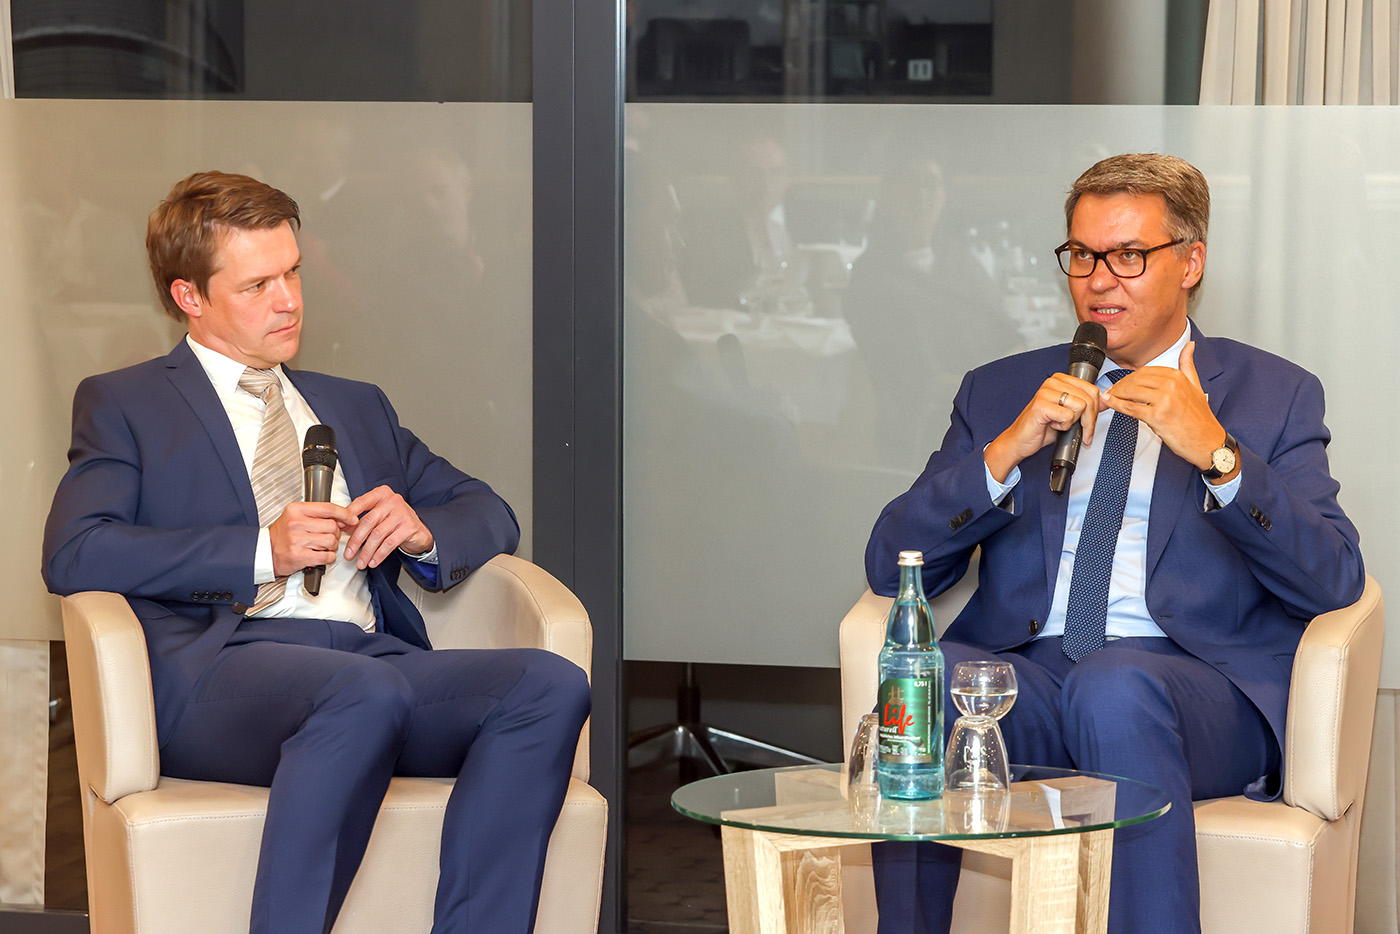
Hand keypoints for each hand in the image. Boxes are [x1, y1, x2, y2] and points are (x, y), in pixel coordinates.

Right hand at [269, 501, 354, 578]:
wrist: (265, 552)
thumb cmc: (282, 534)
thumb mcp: (295, 516)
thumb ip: (317, 514)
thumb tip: (343, 517)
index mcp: (296, 510)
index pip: (328, 508)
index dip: (344, 513)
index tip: (352, 519)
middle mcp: (296, 523)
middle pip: (332, 526)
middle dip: (336, 534)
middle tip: (329, 537)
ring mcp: (297, 540)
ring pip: (331, 541)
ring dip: (332, 546)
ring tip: (323, 547)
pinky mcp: (299, 556)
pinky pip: (326, 556)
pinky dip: (328, 557)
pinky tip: (322, 555)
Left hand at [343, 485, 433, 569]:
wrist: (418, 531)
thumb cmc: (394, 521)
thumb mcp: (377, 517)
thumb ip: (360, 519)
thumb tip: (341, 526)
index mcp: (382, 494)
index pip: (361, 502)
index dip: (348, 515)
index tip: (338, 527)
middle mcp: (393, 501)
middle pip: (369, 521)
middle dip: (356, 540)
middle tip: (348, 553)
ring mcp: (402, 513)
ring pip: (378, 534)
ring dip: (367, 551)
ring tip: (361, 562)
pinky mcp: (409, 527)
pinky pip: (390, 543)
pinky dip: (379, 554)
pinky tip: (373, 561)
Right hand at [984, 373, 1102, 482]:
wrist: (1020, 441)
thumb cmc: (1042, 427)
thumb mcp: (1069, 413)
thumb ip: (1085, 406)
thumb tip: (1105, 403)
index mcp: (1060, 380)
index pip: (1092, 389)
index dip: (1096, 410)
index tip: (1090, 424)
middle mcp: (1053, 382)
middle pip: (1089, 398)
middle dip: (1089, 420)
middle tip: (1081, 431)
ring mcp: (1045, 392)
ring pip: (1080, 406)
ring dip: (1073, 422)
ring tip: (1059, 423)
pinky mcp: (1041, 405)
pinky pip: (1067, 416)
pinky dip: (1063, 426)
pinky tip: (1052, 425)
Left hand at [1100, 342, 1229, 476]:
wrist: (1208, 441)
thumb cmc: (1200, 418)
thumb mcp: (1196, 386)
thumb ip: (1188, 365)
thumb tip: (1189, 346)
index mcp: (1177, 376)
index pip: (1145, 371)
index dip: (1129, 377)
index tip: (1122, 383)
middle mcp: (1171, 385)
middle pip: (1135, 380)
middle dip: (1120, 385)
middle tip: (1111, 391)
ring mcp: (1164, 400)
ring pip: (1130, 392)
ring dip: (1115, 394)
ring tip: (1109, 398)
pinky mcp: (1156, 416)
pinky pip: (1130, 408)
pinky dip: (1116, 405)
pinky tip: (1110, 403)